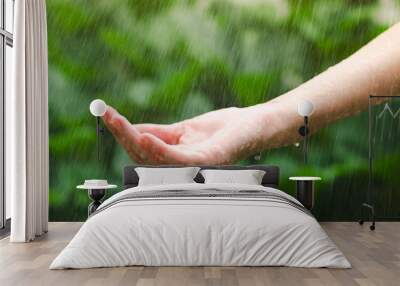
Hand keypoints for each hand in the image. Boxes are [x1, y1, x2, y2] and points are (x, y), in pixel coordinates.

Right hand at [102, 105, 268, 164]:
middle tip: (108, 116)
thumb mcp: (183, 129)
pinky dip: (161, 151)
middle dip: (124, 136)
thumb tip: (131, 129)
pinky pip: (180, 160)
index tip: (106, 115)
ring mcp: (195, 167)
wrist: (254, 124)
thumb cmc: (222, 129)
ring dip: (136, 141)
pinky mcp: (209, 161)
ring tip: (119, 123)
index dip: (123, 134)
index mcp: (174, 160)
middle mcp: (181, 168)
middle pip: (145, 157)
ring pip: (157, 160)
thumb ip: (159, 132)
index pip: (142, 151)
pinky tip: (147, 138)